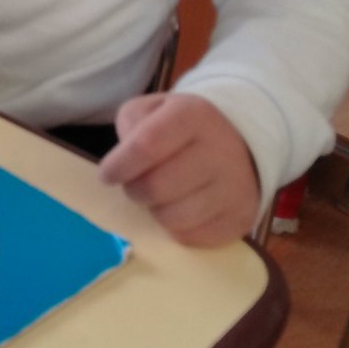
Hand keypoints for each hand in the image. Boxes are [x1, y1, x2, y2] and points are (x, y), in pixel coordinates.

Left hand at [97, 93, 260, 246]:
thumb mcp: (153, 110)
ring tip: (161, 196)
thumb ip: (132, 125)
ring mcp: (235, 188)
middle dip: (134, 190)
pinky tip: (180, 208)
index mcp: (193, 115)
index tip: (107, 175)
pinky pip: (191, 237)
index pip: (147, 145)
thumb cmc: (182, 130)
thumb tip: (124, 161)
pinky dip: (175, 228)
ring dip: (155, 211)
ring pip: (172, 218)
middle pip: (156, 187)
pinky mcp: (241, 218)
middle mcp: (220, 150)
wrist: (239, 144)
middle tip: (135, 185)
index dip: (119, 165)